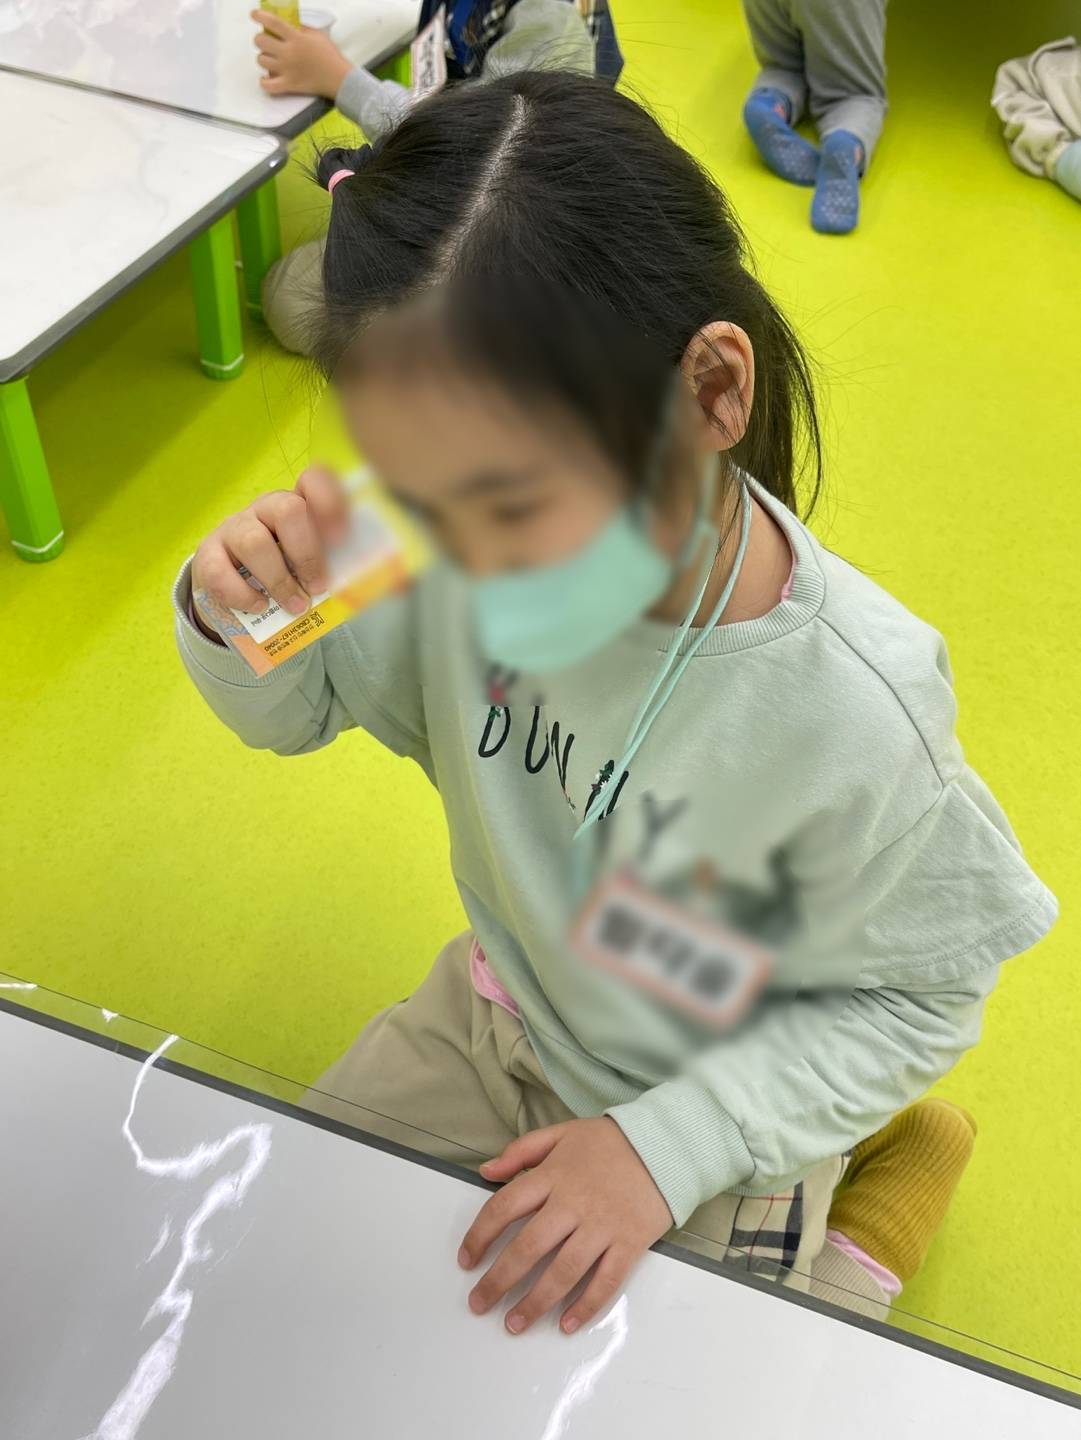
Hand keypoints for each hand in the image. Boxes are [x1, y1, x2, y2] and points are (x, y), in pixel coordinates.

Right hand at [191, 466, 348, 625]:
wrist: (236, 585)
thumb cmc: (285, 571)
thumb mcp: (311, 564)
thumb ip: (331, 567)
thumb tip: (357, 588)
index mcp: (298, 505)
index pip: (314, 480)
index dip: (330, 502)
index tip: (341, 538)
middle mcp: (265, 508)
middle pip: (288, 510)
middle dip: (307, 554)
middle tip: (318, 587)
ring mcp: (234, 527)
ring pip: (254, 542)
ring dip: (279, 580)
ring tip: (294, 606)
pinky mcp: (208, 551)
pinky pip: (219, 570)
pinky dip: (242, 594)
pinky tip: (259, 606)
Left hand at [251, 11, 353, 97]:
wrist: (339, 79)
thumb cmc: (330, 55)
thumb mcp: (316, 35)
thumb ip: (300, 28)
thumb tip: (287, 23)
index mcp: (296, 38)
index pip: (273, 23)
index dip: (260, 16)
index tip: (254, 14)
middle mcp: (288, 53)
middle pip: (261, 42)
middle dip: (260, 39)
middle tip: (267, 42)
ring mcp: (287, 70)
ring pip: (261, 61)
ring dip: (263, 58)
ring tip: (271, 60)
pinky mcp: (288, 85)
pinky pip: (267, 85)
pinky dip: (264, 82)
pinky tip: (267, 77)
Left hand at [458, 1118, 672, 1336]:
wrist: (666, 1145)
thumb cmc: (611, 1141)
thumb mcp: (562, 1133)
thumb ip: (521, 1150)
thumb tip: (486, 1171)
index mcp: (553, 1176)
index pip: (504, 1207)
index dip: (479, 1235)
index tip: (466, 1260)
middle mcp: (574, 1204)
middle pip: (528, 1247)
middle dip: (498, 1280)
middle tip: (478, 1303)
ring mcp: (602, 1226)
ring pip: (563, 1271)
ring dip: (535, 1302)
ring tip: (514, 1323)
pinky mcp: (629, 1244)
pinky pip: (605, 1281)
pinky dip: (585, 1306)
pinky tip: (566, 1324)